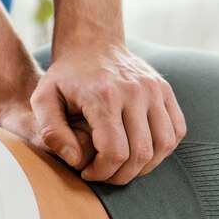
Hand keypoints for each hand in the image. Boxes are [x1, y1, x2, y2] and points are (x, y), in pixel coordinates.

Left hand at [30, 41, 186, 184]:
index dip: (102, 172)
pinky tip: (139, 151)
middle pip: (141, 153)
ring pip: (163, 145)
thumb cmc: (64, 77)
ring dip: (145, 166)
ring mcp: (154, 89)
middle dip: (121, 174)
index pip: (115, 151)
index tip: (87, 172)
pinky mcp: (165, 90)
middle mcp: (134, 91)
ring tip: (122, 166)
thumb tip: (74, 160)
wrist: (91, 43)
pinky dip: (162, 149)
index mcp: (103, 96)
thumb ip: (51, 131)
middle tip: (104, 174)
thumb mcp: (42, 99)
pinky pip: (176, 130)